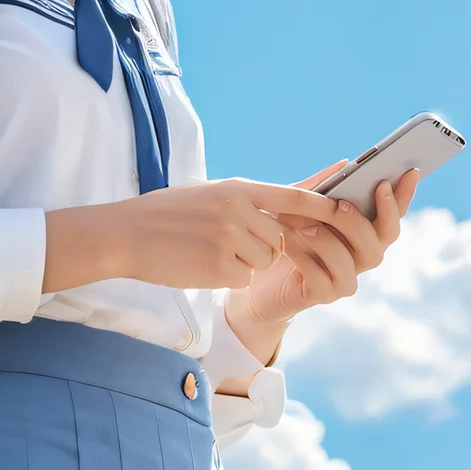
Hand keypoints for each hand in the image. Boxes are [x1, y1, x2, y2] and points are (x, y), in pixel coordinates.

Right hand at [42, 177, 351, 297]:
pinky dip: (227, 278)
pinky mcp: (220, 269)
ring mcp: (231, 241)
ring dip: (243, 264)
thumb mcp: (209, 194)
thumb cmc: (167, 214)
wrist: (126, 234)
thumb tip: (287, 204)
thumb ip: (247, 199)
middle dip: (263, 247)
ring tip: (208, 251)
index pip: (295, 198)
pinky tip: (201, 265)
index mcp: (238, 189)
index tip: (344, 211)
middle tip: (227, 242)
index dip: (323, 206)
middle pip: (279, 239)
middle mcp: (239, 212)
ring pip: (263, 262)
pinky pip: (243, 280)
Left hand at [237, 164, 419, 330]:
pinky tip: (285, 242)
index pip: (392, 215)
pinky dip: (303, 257)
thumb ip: (318, 188)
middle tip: (341, 204)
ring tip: (303, 226)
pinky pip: (322, 278)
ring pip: (353, 261)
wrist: (257, 270)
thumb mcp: (296, 206)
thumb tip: (345, 163)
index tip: (410, 171)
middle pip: (381, 240)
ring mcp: (345, 278)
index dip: (404, 196)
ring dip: (329, 240)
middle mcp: (361, 256)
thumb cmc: (283, 233)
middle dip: (361, 221)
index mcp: (362, 232)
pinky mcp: (323, 295)